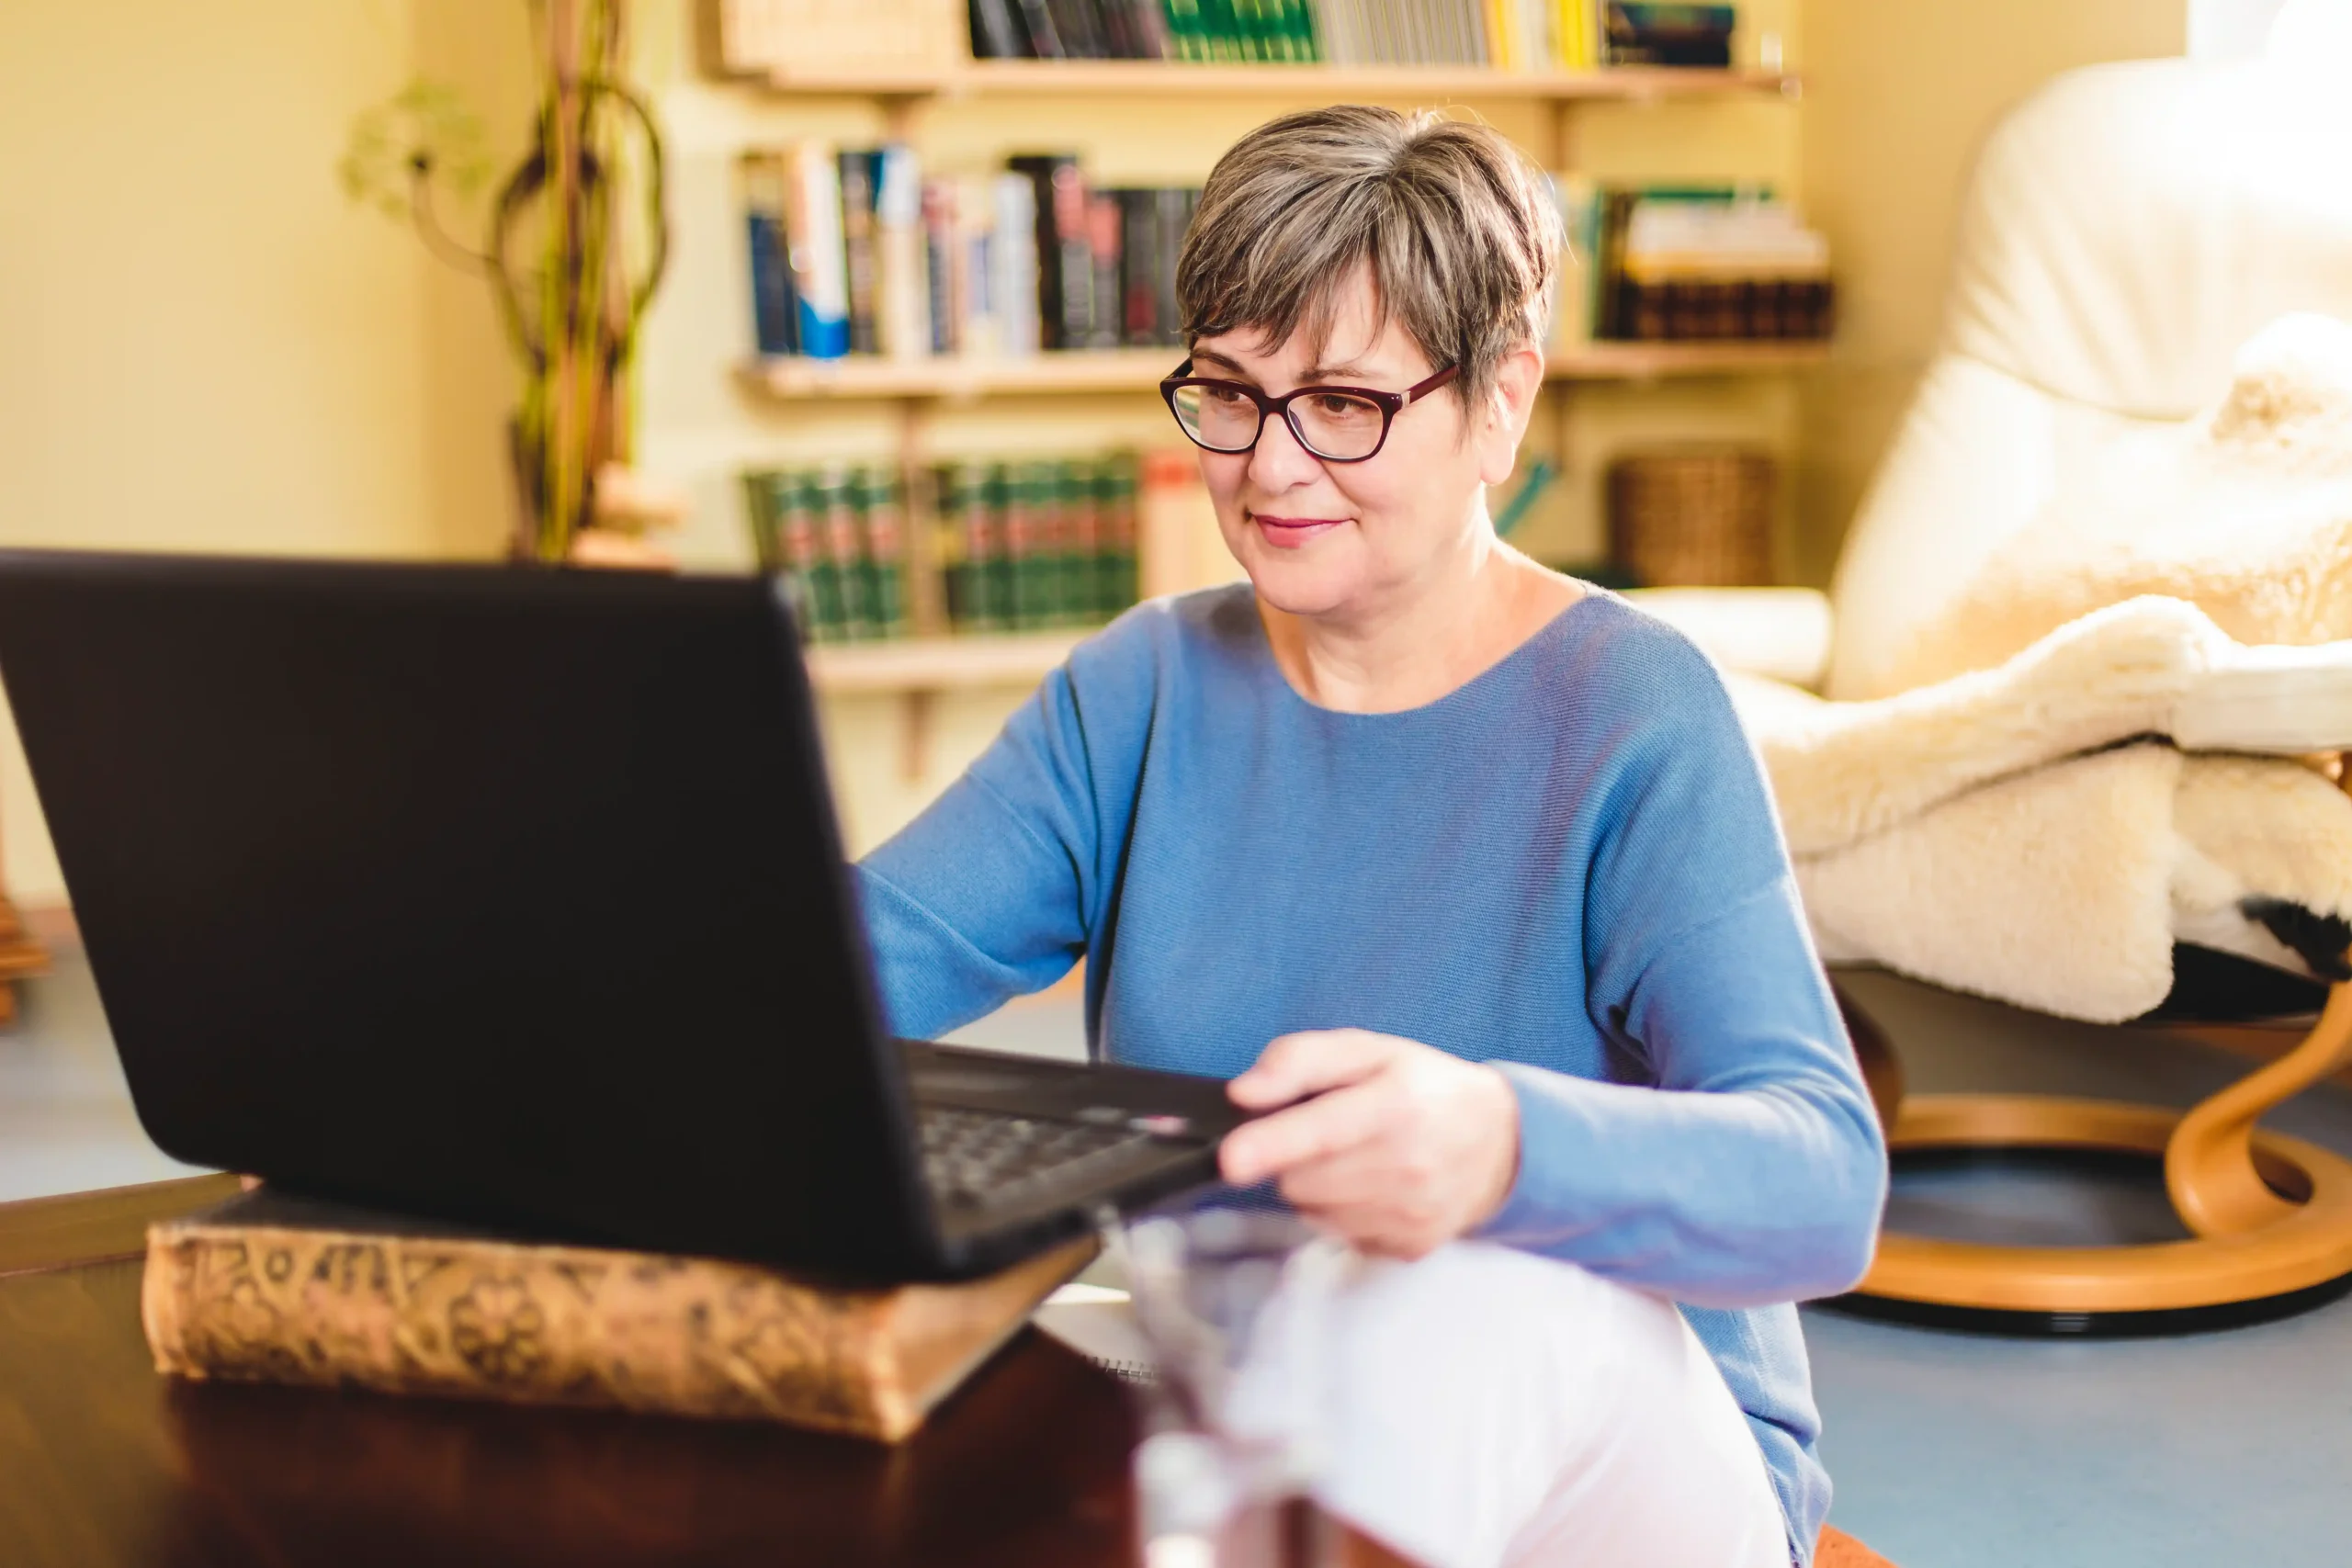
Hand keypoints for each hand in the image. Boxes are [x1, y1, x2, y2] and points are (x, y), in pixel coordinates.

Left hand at [1218, 1030, 1521, 1259]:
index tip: (1233, 1158)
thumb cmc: (1424, 1088)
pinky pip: (1340, 1234)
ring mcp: (1410, 1214)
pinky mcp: (1409, 1246)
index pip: (1321, 1129)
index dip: (1271, 1144)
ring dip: (1316, 1187)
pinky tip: (1372, 1186)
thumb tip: (1244, 1092)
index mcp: (1394, 1104)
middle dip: (1293, 1158)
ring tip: (1354, 1157)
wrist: (1500, 1144)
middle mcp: (1406, 1166)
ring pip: (1313, 1211)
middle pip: (1301, 1179)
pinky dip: (1342, 1212)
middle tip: (1326, 1133)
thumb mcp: (1368, 1050)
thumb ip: (1300, 1060)